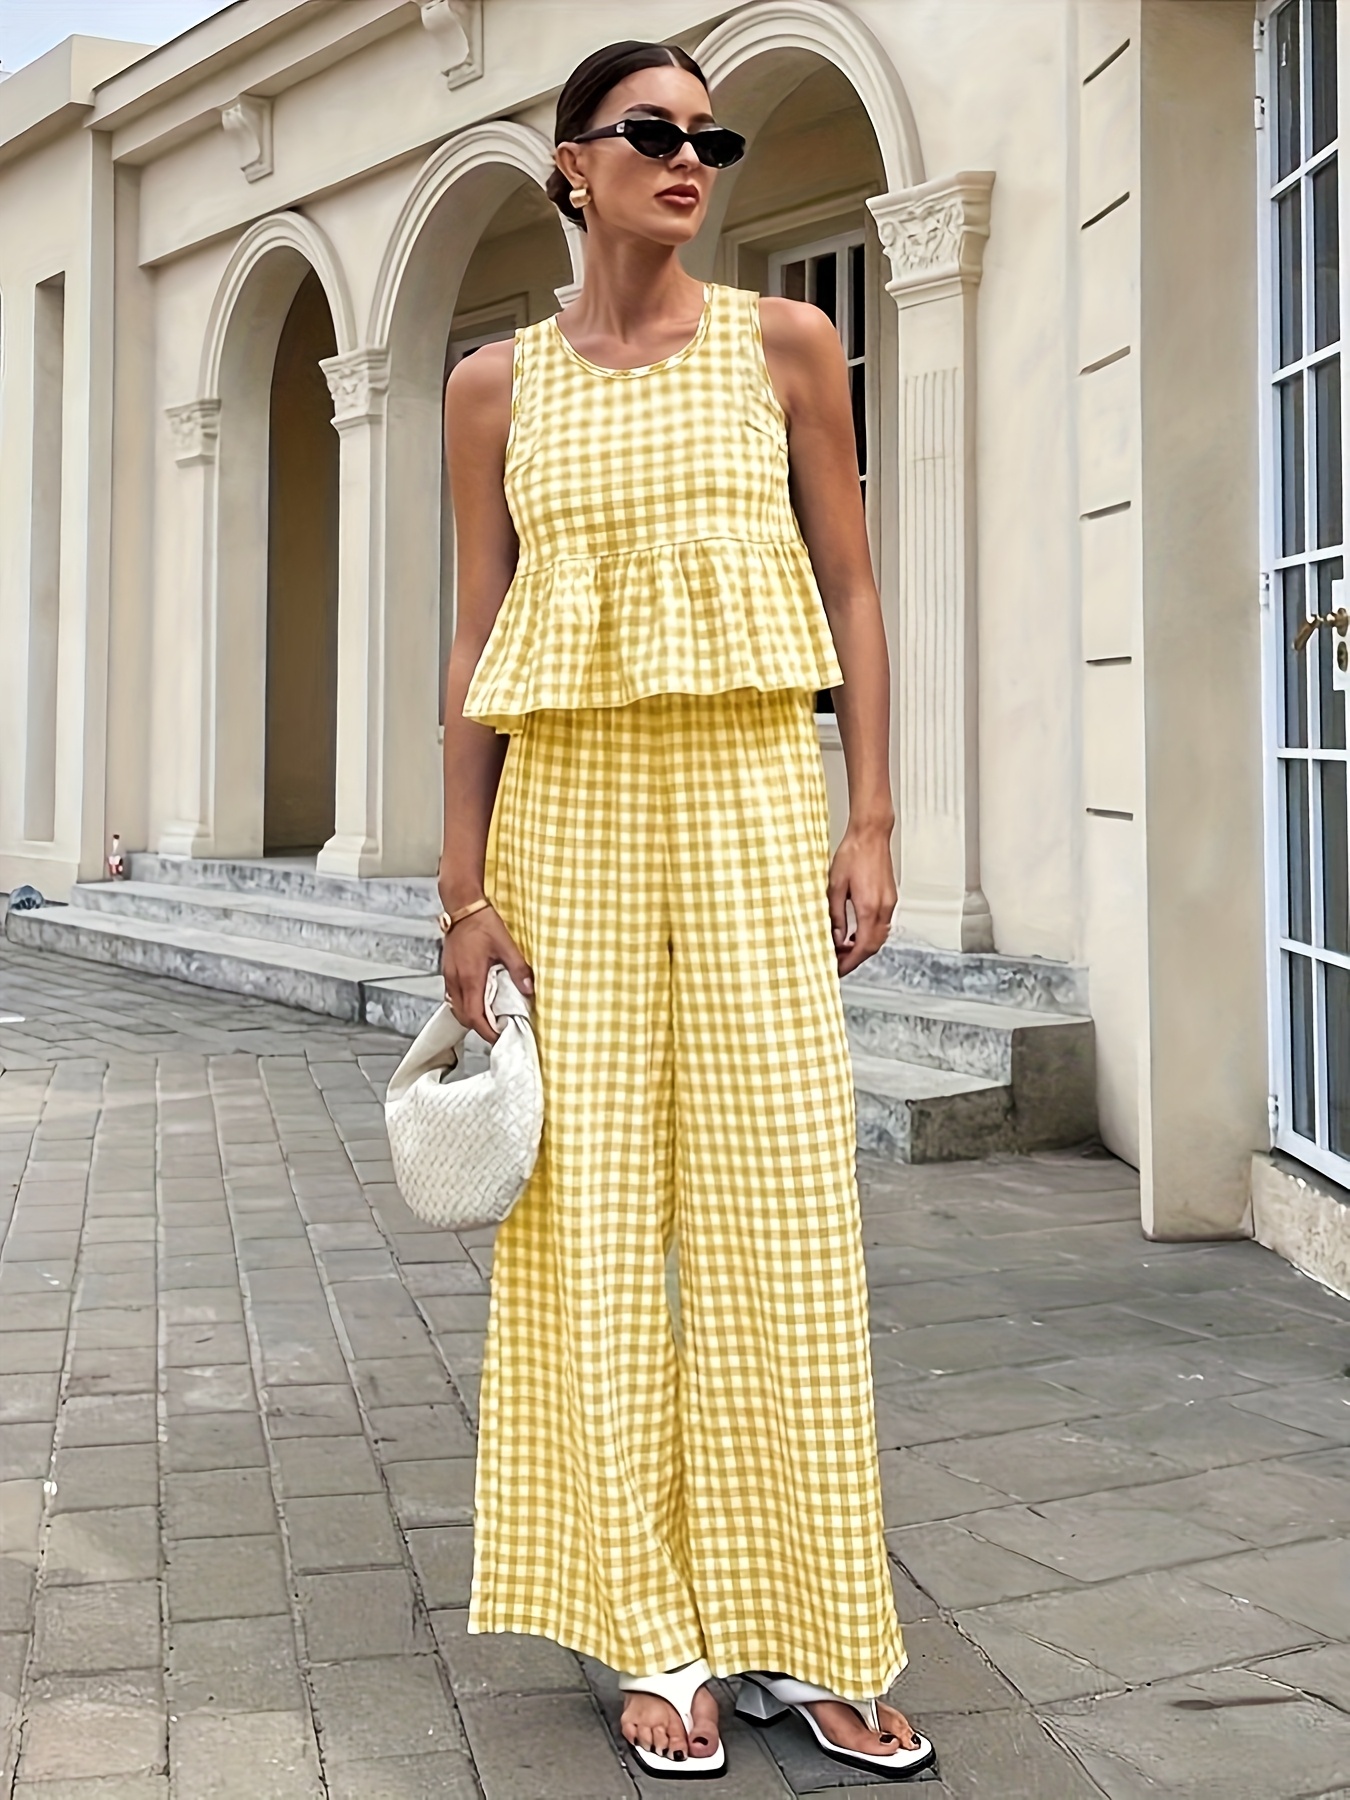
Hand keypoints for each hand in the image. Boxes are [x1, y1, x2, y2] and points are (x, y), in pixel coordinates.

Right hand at [441, 907, 533, 1043]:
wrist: (462, 906)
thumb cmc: (482, 922)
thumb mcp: (506, 944)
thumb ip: (518, 968)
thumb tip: (529, 989)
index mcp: (470, 977)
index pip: (475, 1016)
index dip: (487, 1031)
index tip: (499, 1037)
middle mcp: (456, 980)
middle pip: (464, 1017)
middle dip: (480, 1028)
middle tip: (498, 1030)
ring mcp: (449, 976)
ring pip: (457, 1008)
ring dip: (472, 1017)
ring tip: (489, 1018)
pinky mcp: (448, 970)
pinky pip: (454, 996)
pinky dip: (465, 1004)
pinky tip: (478, 1000)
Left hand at [827, 826, 895, 975]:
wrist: (870, 835)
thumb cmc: (853, 854)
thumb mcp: (835, 887)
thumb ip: (836, 915)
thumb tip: (836, 937)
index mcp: (869, 907)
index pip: (862, 947)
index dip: (849, 962)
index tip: (838, 970)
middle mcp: (883, 908)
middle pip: (873, 946)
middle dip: (855, 958)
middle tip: (838, 962)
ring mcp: (889, 903)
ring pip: (879, 937)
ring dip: (862, 948)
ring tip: (843, 950)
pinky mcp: (889, 898)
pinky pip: (881, 925)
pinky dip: (869, 935)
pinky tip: (855, 934)